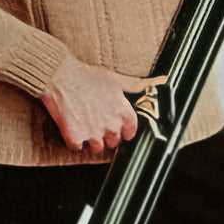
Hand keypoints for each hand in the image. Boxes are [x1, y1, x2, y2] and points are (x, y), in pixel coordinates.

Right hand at [41, 53, 166, 154]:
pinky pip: (77, 147)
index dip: (124, 128)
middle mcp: (110, 125)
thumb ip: (139, 84)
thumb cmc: (88, 75)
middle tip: (97, 118)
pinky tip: (72, 124)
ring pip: (96, 147)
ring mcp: (92, 133)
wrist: (60, 75)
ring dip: (91, 138)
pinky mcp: (75, 137)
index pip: (131, 132)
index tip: (117, 123)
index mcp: (123, 112)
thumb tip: (163, 81)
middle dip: (107, 133)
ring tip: (84, 120)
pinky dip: (75, 139)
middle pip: (113, 141)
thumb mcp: (116, 78)